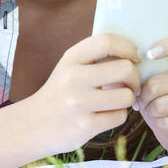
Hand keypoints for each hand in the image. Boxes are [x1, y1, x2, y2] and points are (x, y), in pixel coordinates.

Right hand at [31, 33, 140, 155]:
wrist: (33, 125)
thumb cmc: (61, 92)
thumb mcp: (70, 67)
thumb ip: (95, 56)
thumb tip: (134, 53)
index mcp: (71, 58)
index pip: (107, 41)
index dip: (128, 47)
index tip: (135, 57)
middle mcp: (73, 78)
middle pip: (125, 69)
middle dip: (134, 78)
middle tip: (130, 84)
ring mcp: (78, 103)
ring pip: (126, 96)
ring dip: (127, 99)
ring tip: (116, 101)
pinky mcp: (84, 126)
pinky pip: (119, 116)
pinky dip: (118, 116)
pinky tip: (106, 115)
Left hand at [134, 31, 167, 157]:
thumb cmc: (155, 97)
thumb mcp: (145, 80)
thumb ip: (131, 68)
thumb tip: (113, 63)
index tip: (149, 55)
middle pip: (158, 83)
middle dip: (142, 95)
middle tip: (141, 99)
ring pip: (162, 105)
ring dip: (150, 110)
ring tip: (152, 109)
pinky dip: (160, 124)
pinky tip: (163, 121)